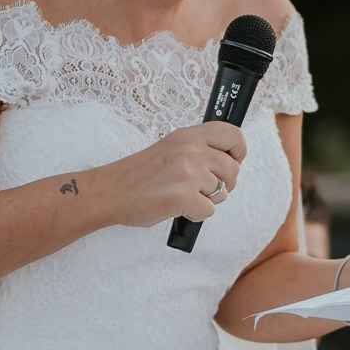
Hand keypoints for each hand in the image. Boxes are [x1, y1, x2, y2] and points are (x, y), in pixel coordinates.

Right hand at [105, 122, 246, 227]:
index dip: (239, 152)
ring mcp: (188, 172)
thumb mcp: (171, 147)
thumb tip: (229, 160)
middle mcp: (191, 150)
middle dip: (222, 184)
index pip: (234, 135)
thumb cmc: (140, 174)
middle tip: (201, 189)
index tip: (232, 162)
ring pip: (222, 192)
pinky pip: (209, 210)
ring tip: (183, 196)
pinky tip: (178, 207)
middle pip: (233, 170)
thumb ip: (198, 149)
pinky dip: (195, 215)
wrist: (111, 192)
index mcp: (189, 135)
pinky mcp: (184, 196)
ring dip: (206, 200)